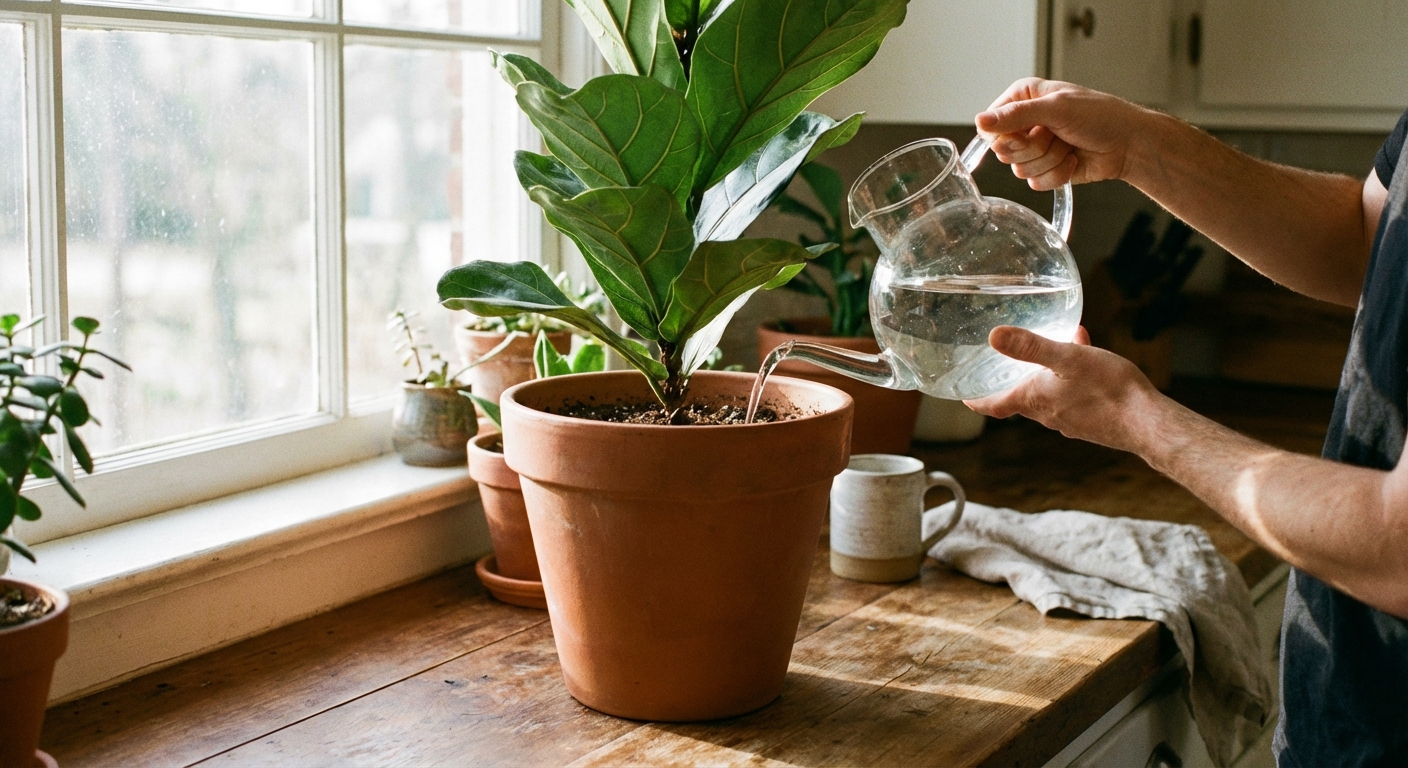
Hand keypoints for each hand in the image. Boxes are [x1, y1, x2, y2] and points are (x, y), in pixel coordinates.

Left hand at [964, 326, 1162, 453]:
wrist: (1147, 422)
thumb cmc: (1108, 390)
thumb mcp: (1067, 359)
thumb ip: (1031, 347)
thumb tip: (994, 336)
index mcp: (1035, 400)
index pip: (995, 405)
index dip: (977, 401)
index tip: (964, 398)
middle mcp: (1049, 415)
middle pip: (1021, 399)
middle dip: (1014, 382)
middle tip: (1006, 367)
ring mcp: (1071, 420)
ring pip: (1050, 394)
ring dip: (1048, 374)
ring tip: (1060, 347)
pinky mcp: (1092, 421)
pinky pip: (1074, 395)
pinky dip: (1073, 377)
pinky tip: (1090, 358)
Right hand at [976, 78, 1150, 190]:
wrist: (1128, 144)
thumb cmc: (1100, 116)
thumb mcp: (1056, 109)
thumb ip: (1015, 116)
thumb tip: (979, 121)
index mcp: (1022, 99)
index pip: (990, 125)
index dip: (1006, 136)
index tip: (1029, 132)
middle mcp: (1025, 123)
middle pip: (1003, 150)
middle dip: (1034, 148)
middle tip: (1055, 136)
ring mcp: (1035, 148)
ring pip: (1019, 169)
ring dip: (1049, 161)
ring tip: (1068, 146)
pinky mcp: (1045, 169)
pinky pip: (1034, 183)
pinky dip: (1057, 175)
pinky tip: (1072, 161)